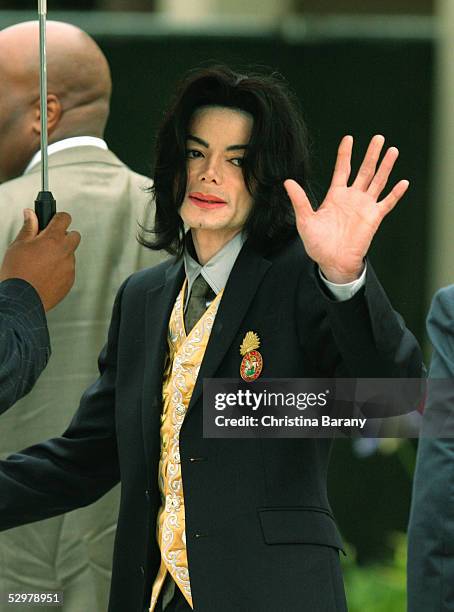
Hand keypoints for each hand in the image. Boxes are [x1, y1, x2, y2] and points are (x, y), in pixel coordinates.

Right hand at [0, 209, 80, 310]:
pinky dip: (61, 269)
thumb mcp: (18, 245)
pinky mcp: (70, 280)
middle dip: (64, 236)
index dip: (58, 217)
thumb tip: (31, 214)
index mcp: (52, 239)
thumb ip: (28, 227)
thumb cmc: (18, 273)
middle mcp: (65, 252)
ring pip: (71, 254)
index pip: (64, 218)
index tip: (53, 220)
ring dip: (61, 254)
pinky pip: (69, 270)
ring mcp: (69, 267)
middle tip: (50, 241)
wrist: (22, 299)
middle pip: (74, 235)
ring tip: (43, 262)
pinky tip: (46, 274)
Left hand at [284, 135, 408, 282]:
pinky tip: (403, 182)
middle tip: (378, 137)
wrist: (332, 262)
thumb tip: (288, 182)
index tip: (348, 138)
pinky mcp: (374, 218)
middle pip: (364, 170)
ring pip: (377, 181)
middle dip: (371, 154)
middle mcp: (352, 198)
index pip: (342, 169)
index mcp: (335, 196)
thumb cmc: (317, 244)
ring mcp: (364, 207)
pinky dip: (395, 194)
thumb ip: (299, 200)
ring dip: (385, 167)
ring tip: (392, 150)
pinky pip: (387, 203)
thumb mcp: (305, 220)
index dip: (345, 154)